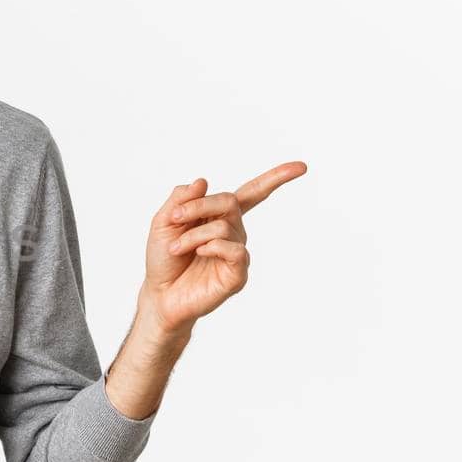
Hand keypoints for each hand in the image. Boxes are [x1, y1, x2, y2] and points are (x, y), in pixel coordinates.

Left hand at [141, 162, 306, 334]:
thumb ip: (180, 199)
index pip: (252, 193)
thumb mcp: (163, 222)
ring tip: (176, 248)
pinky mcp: (237, 273)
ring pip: (223, 227)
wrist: (160, 295)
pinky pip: (234, 250)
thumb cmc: (163, 259)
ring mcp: (237, 252)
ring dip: (192, 235)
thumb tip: (203, 181)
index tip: (302, 167)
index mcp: (219, 216)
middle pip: (229, 201)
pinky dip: (210, 247)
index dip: (276, 178)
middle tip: (176, 218)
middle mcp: (233, 231)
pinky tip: (198, 254)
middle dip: (199, 205)